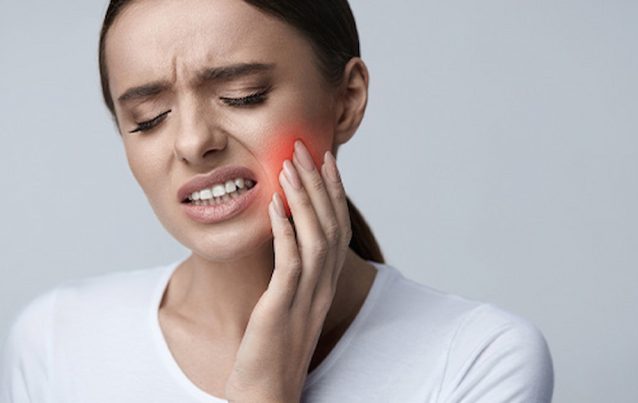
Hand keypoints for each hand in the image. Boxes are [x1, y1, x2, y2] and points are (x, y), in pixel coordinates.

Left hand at [224, 139, 351, 402]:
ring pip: (315, 237)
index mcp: (326, 283)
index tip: (325, 160)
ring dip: (303, 198)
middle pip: (330, 224)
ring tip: (288, 167)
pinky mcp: (284, 307)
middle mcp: (323, 286)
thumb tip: (284, 237)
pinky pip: (289, 262)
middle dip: (318, 183)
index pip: (336, 226)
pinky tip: (274, 206)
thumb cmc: (273, 348)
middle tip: (304, 148)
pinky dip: (284, 230)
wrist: (269, 392)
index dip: (333, 191)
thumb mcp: (288, 303)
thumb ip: (292, 272)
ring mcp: (307, 297)